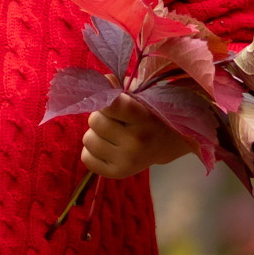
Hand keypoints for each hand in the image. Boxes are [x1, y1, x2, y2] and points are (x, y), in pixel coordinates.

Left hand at [81, 96, 195, 179]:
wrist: (167, 142)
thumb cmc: (149, 113)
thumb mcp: (141, 96)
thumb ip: (120, 88)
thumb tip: (102, 80)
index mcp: (144, 119)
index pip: (110, 104)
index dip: (106, 99)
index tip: (113, 99)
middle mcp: (135, 143)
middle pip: (94, 120)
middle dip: (101, 116)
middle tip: (116, 119)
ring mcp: (126, 161)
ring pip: (88, 139)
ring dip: (96, 133)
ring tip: (113, 133)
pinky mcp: (117, 174)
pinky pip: (86, 157)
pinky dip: (93, 150)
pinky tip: (109, 147)